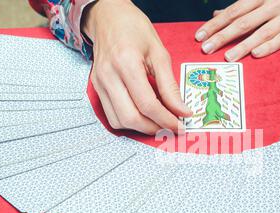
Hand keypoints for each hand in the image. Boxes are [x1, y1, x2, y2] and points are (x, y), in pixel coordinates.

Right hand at [83, 0, 191, 133]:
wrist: (108, 17)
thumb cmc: (134, 29)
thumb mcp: (159, 53)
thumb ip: (170, 86)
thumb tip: (182, 110)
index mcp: (126, 63)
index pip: (147, 104)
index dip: (166, 119)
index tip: (180, 125)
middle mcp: (109, 76)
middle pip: (131, 118)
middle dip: (154, 128)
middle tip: (170, 127)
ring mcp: (99, 84)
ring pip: (119, 121)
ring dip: (141, 128)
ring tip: (158, 122)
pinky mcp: (97, 88)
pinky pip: (112, 115)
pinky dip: (129, 122)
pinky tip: (143, 116)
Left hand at [195, 0, 279, 60]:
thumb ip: (241, 6)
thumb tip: (217, 13)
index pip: (233, 11)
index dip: (215, 24)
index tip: (199, 36)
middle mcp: (272, 5)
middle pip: (243, 22)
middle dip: (223, 36)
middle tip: (206, 49)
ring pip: (262, 32)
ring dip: (244, 45)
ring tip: (228, 57)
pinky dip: (270, 45)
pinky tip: (256, 54)